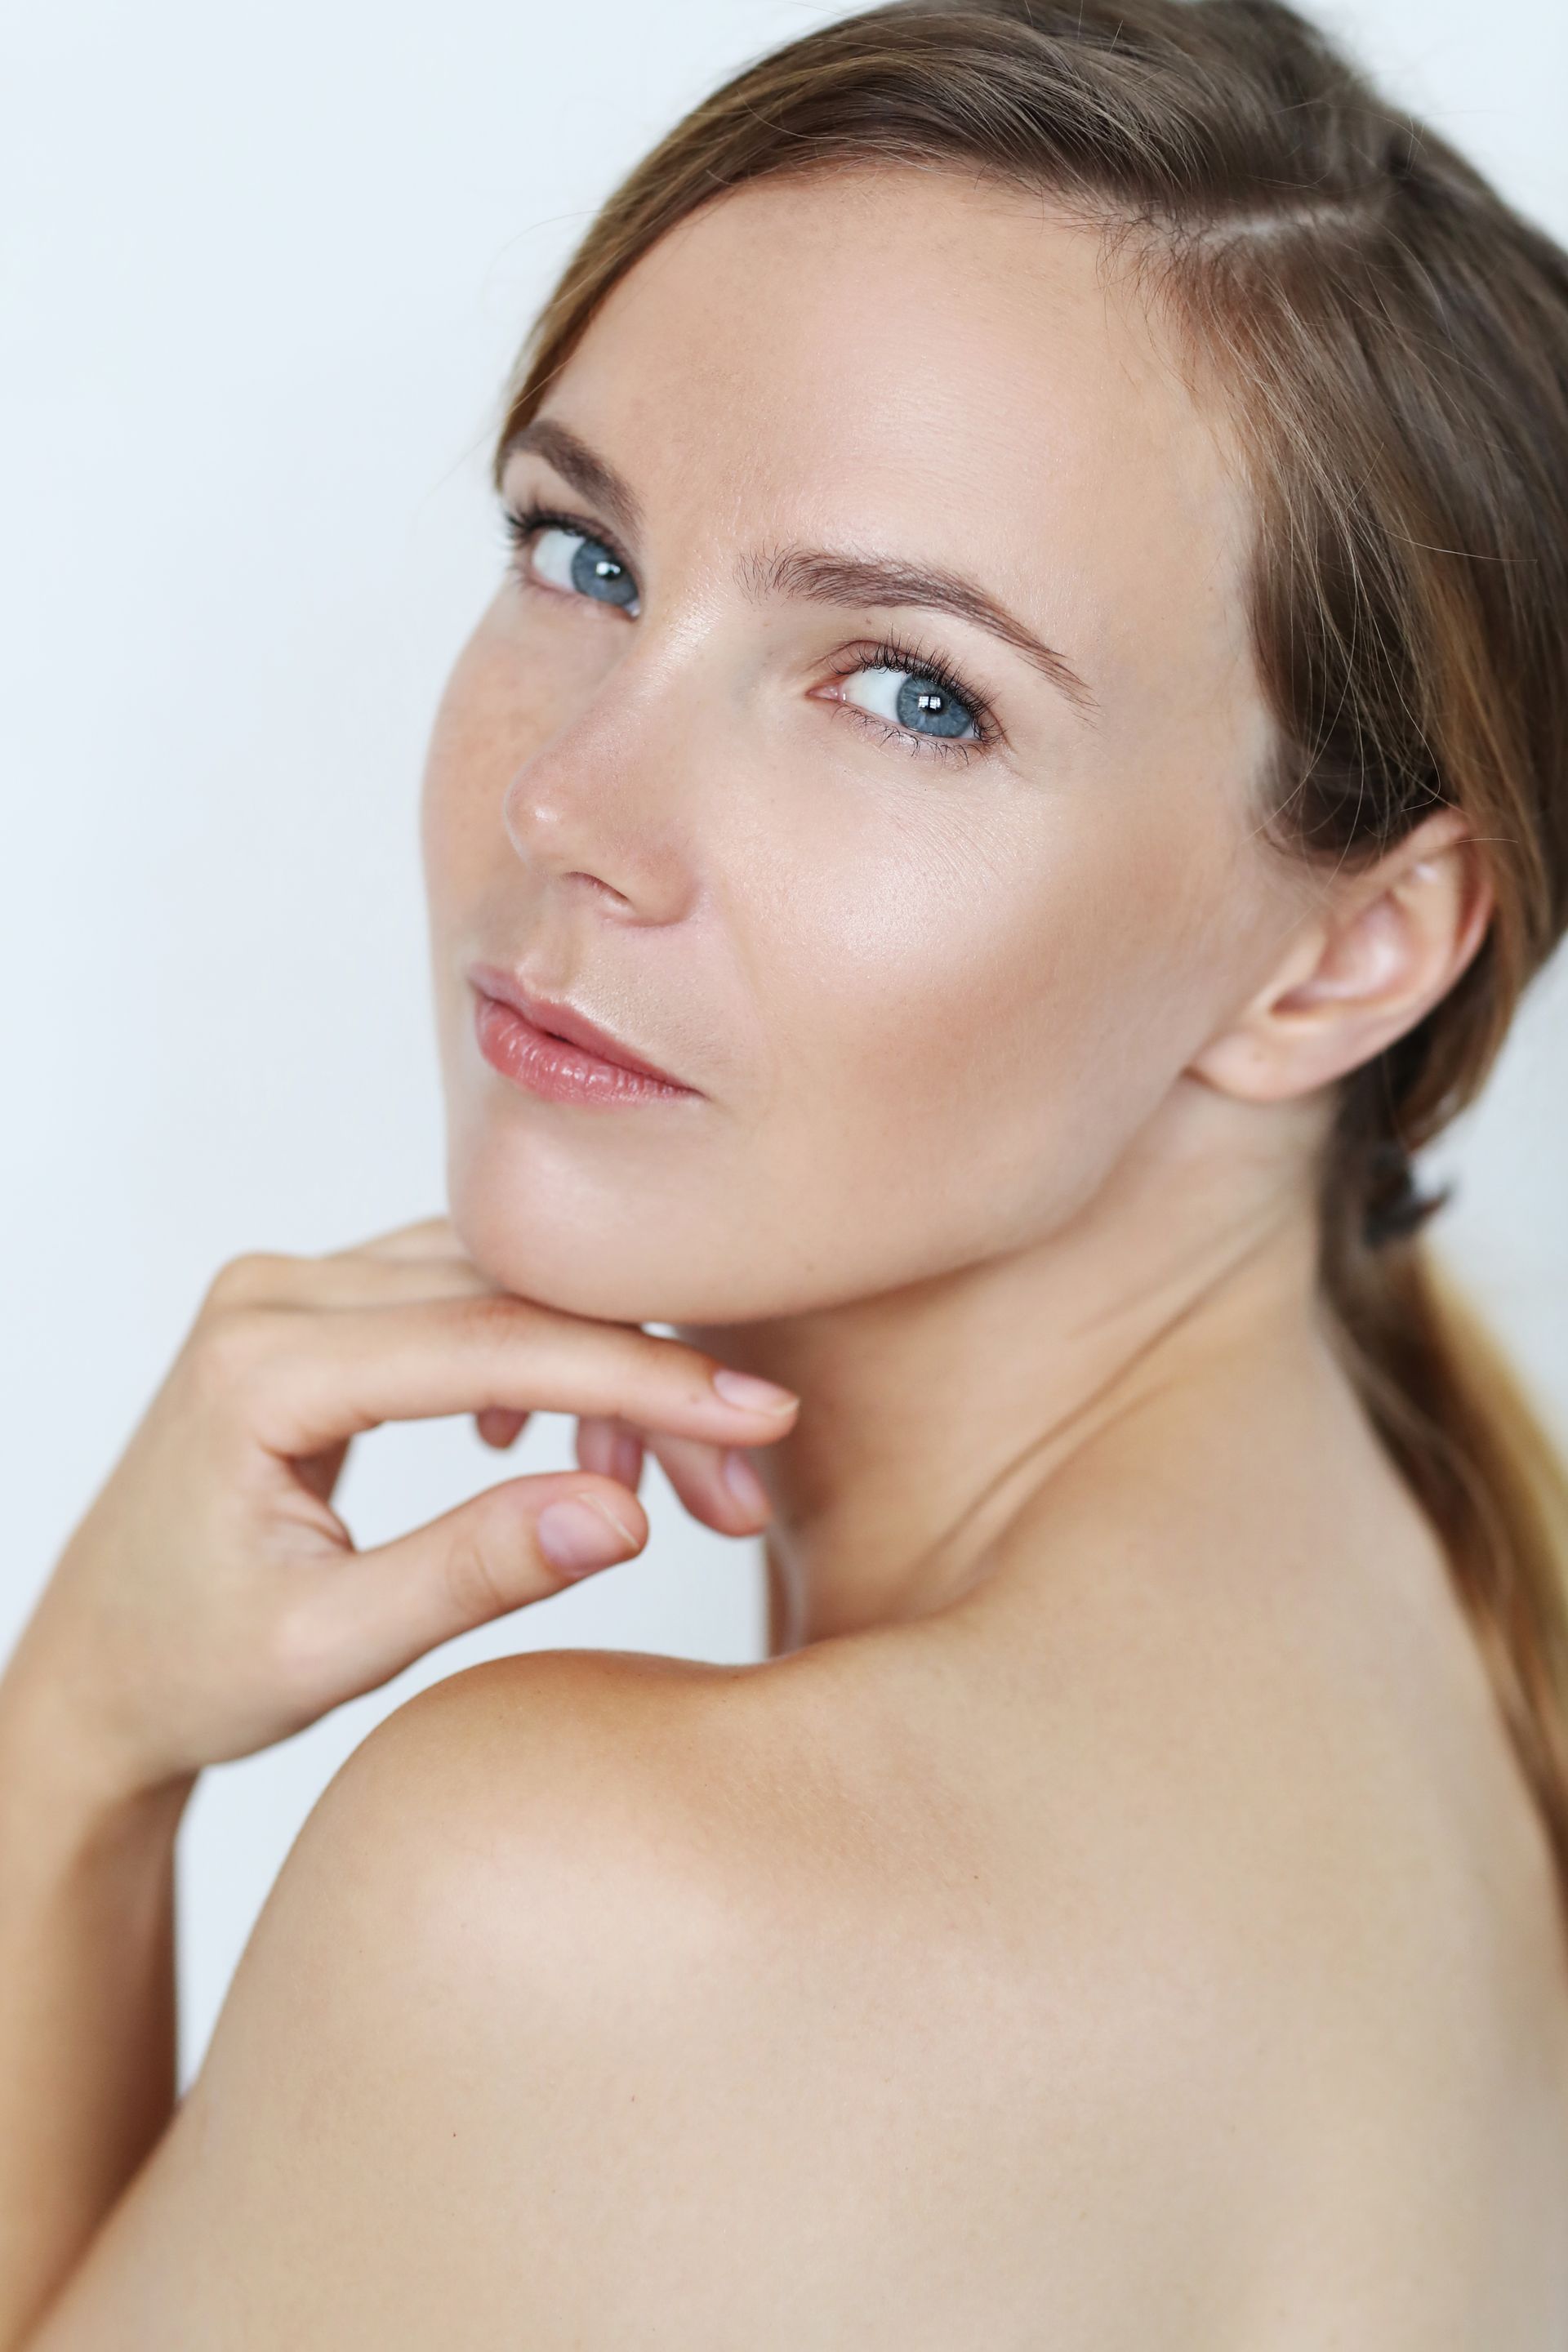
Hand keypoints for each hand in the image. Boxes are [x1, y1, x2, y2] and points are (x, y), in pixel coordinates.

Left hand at [2, 1216, 800, 1804]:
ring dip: (609, 1375)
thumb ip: (473, 1573)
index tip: (762, 1418)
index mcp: (259, 1367)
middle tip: (737, 1494)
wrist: (97, 1669)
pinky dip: (548, 1363)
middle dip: (646, 1388)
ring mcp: (296, 1288)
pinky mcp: (323, 1305)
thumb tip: (624, 1513)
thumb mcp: (331, 1651)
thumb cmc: (189, 1672)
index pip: (493, 1342)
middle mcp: (274, 1294)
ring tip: (676, 1489)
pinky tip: (567, 1449)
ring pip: (507, 1290)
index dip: (644, 1379)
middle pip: (514, 1301)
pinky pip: (471, 1297)